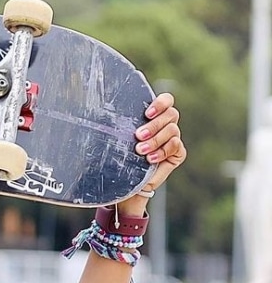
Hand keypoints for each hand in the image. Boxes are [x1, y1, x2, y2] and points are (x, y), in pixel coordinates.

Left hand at [117, 92, 185, 215]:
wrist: (127, 182)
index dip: (161, 103)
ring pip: (172, 130)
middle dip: (154, 125)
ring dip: (155, 139)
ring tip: (140, 150)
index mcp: (154, 116)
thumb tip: (104, 114)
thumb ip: (120, 125)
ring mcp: (173, 138)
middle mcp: (166, 125)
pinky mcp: (177, 153)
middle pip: (171, 114)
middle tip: (137, 135)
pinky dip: (162, 151)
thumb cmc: (120, 156)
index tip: (147, 113)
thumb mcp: (118, 139)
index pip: (167, 100)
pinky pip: (176, 146)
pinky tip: (150, 159)